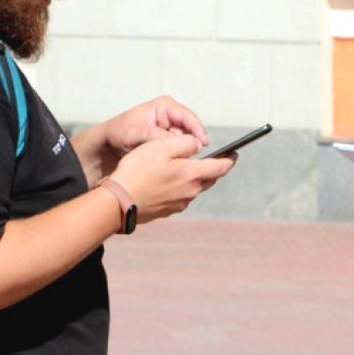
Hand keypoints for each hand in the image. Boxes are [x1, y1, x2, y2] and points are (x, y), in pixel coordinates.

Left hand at [102, 95, 207, 153]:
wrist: (108, 144)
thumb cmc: (119, 133)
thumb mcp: (134, 134)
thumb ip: (156, 136)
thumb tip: (177, 142)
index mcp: (164, 106)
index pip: (188, 117)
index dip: (197, 130)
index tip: (202, 144)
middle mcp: (171, 115)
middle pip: (191, 130)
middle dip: (190, 143)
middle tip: (187, 158)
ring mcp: (172, 127)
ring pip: (187, 141)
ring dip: (183, 151)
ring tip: (175, 161)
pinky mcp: (170, 140)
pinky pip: (180, 148)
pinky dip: (178, 155)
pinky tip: (173, 163)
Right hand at [103, 133, 235, 223]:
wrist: (118, 202)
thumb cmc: (137, 171)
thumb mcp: (161, 147)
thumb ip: (185, 143)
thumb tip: (198, 146)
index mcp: (192, 175)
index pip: (221, 167)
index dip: (230, 159)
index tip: (235, 154)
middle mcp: (190, 192)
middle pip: (209, 178)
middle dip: (213, 168)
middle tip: (213, 159)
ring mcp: (179, 203)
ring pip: (194, 187)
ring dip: (194, 178)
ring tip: (185, 168)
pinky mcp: (168, 210)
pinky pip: (180, 196)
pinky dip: (180, 187)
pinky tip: (167, 181)